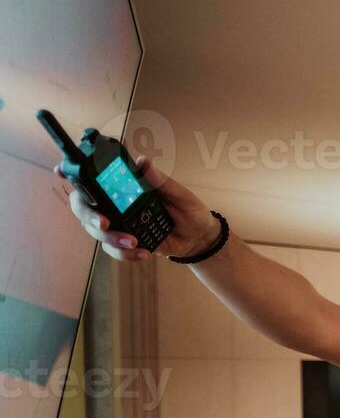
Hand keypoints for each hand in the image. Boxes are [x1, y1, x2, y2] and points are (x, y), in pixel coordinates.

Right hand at [55, 154, 218, 261]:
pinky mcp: (124, 241)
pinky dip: (124, 254)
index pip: (94, 177)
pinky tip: (143, 253)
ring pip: (94, 230)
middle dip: (88, 214)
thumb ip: (161, 181)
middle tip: (105, 223)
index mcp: (125, 186)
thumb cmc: (189, 210)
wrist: (199, 238)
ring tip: (134, 242)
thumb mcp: (180, 195)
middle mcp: (115, 203)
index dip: (72, 174)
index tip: (62, 172)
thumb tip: (143, 163)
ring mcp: (118, 223)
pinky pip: (112, 249)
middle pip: (83, 205)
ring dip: (110, 238)